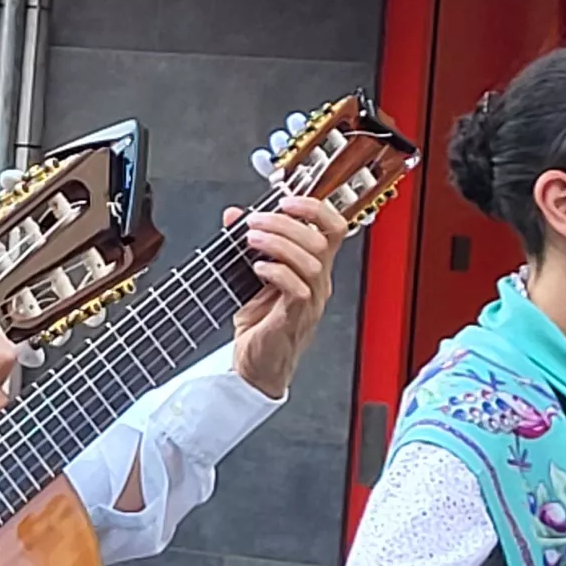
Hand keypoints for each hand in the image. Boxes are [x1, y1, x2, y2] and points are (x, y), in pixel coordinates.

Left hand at [227, 197, 349, 398]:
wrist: (254, 366)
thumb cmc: (258, 324)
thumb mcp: (247, 274)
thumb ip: (244, 242)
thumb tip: (233, 214)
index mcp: (312, 267)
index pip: (332, 229)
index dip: (314, 208)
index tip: (287, 199)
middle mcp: (317, 282)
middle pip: (320, 240)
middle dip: (285, 223)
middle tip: (255, 221)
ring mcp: (309, 300)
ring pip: (311, 261)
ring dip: (278, 243)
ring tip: (251, 240)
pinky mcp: (294, 317)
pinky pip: (297, 289)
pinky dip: (276, 272)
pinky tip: (258, 269)